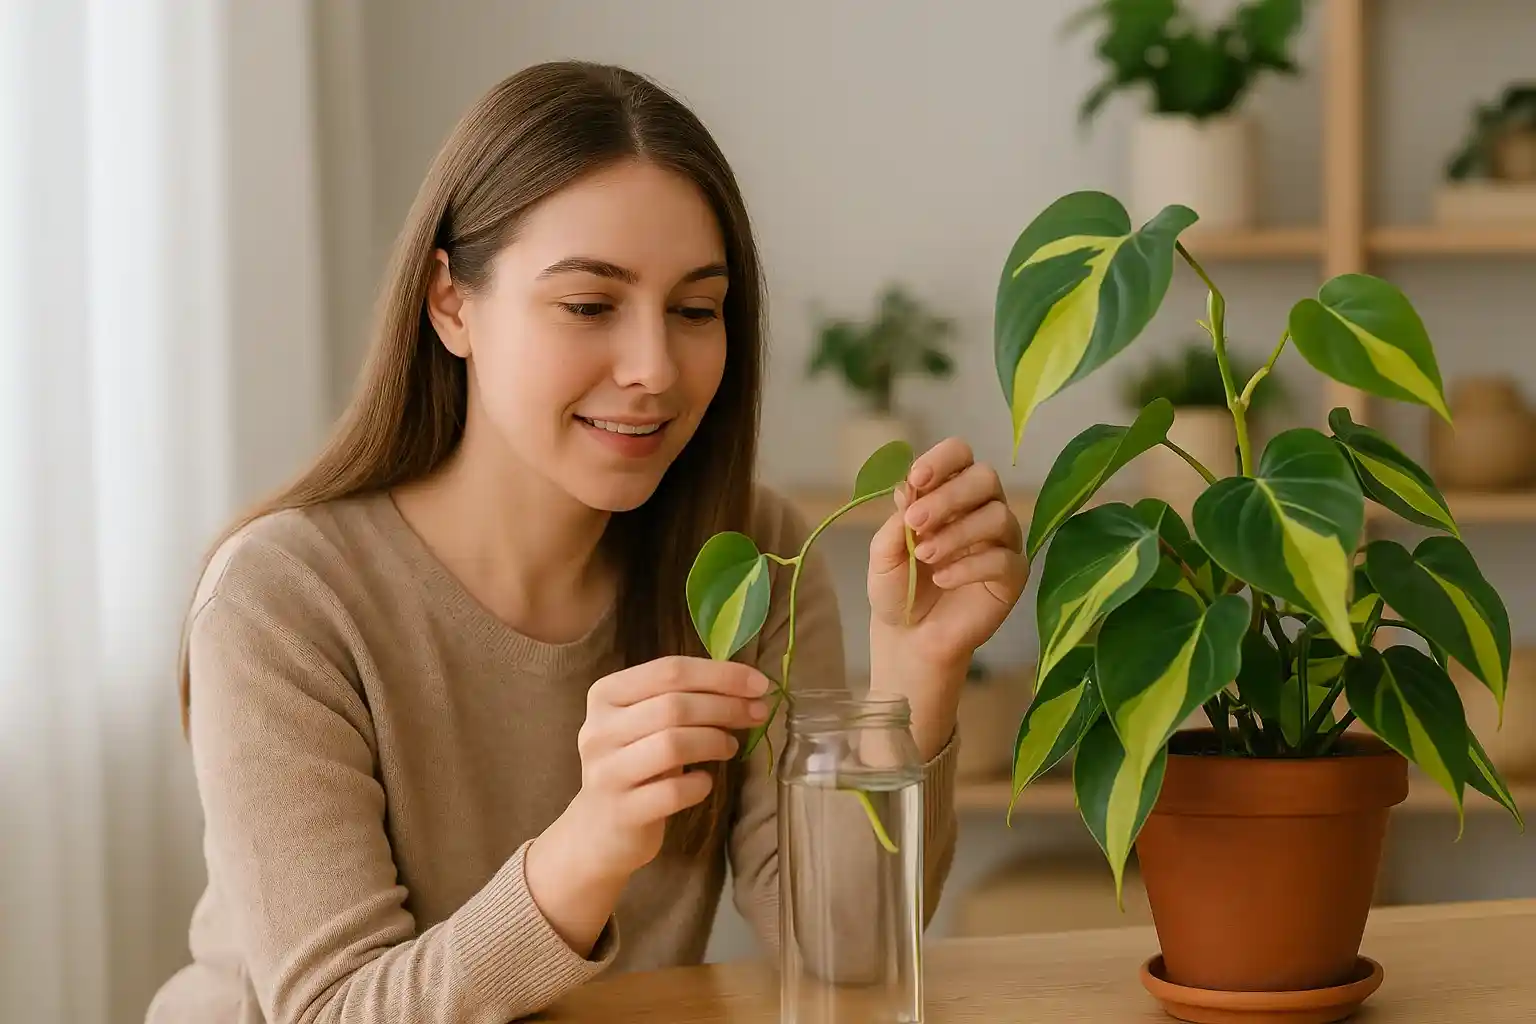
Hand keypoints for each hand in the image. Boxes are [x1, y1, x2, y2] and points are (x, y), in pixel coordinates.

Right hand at [526, 656, 769, 954]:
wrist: (599, 830)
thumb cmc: (636, 765)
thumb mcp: (648, 724)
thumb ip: (684, 699)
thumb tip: (748, 686)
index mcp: (606, 695)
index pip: (669, 670)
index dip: (720, 674)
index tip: (759, 683)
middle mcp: (598, 729)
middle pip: (674, 706)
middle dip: (726, 706)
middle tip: (758, 713)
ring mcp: (606, 772)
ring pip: (672, 744)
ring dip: (714, 741)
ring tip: (731, 746)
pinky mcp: (621, 811)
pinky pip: (673, 791)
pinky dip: (700, 784)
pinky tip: (705, 782)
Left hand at [868, 438, 1028, 668]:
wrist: (909, 636)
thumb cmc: (898, 586)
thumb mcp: (884, 552)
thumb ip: (897, 521)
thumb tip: (909, 488)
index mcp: (949, 492)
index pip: (960, 455)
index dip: (942, 460)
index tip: (917, 479)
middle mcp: (981, 508)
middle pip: (984, 478)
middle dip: (948, 497)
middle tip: (915, 523)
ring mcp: (1002, 540)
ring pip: (997, 516)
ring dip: (956, 533)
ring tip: (924, 556)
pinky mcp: (1013, 574)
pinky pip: (1003, 559)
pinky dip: (968, 566)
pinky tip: (942, 579)